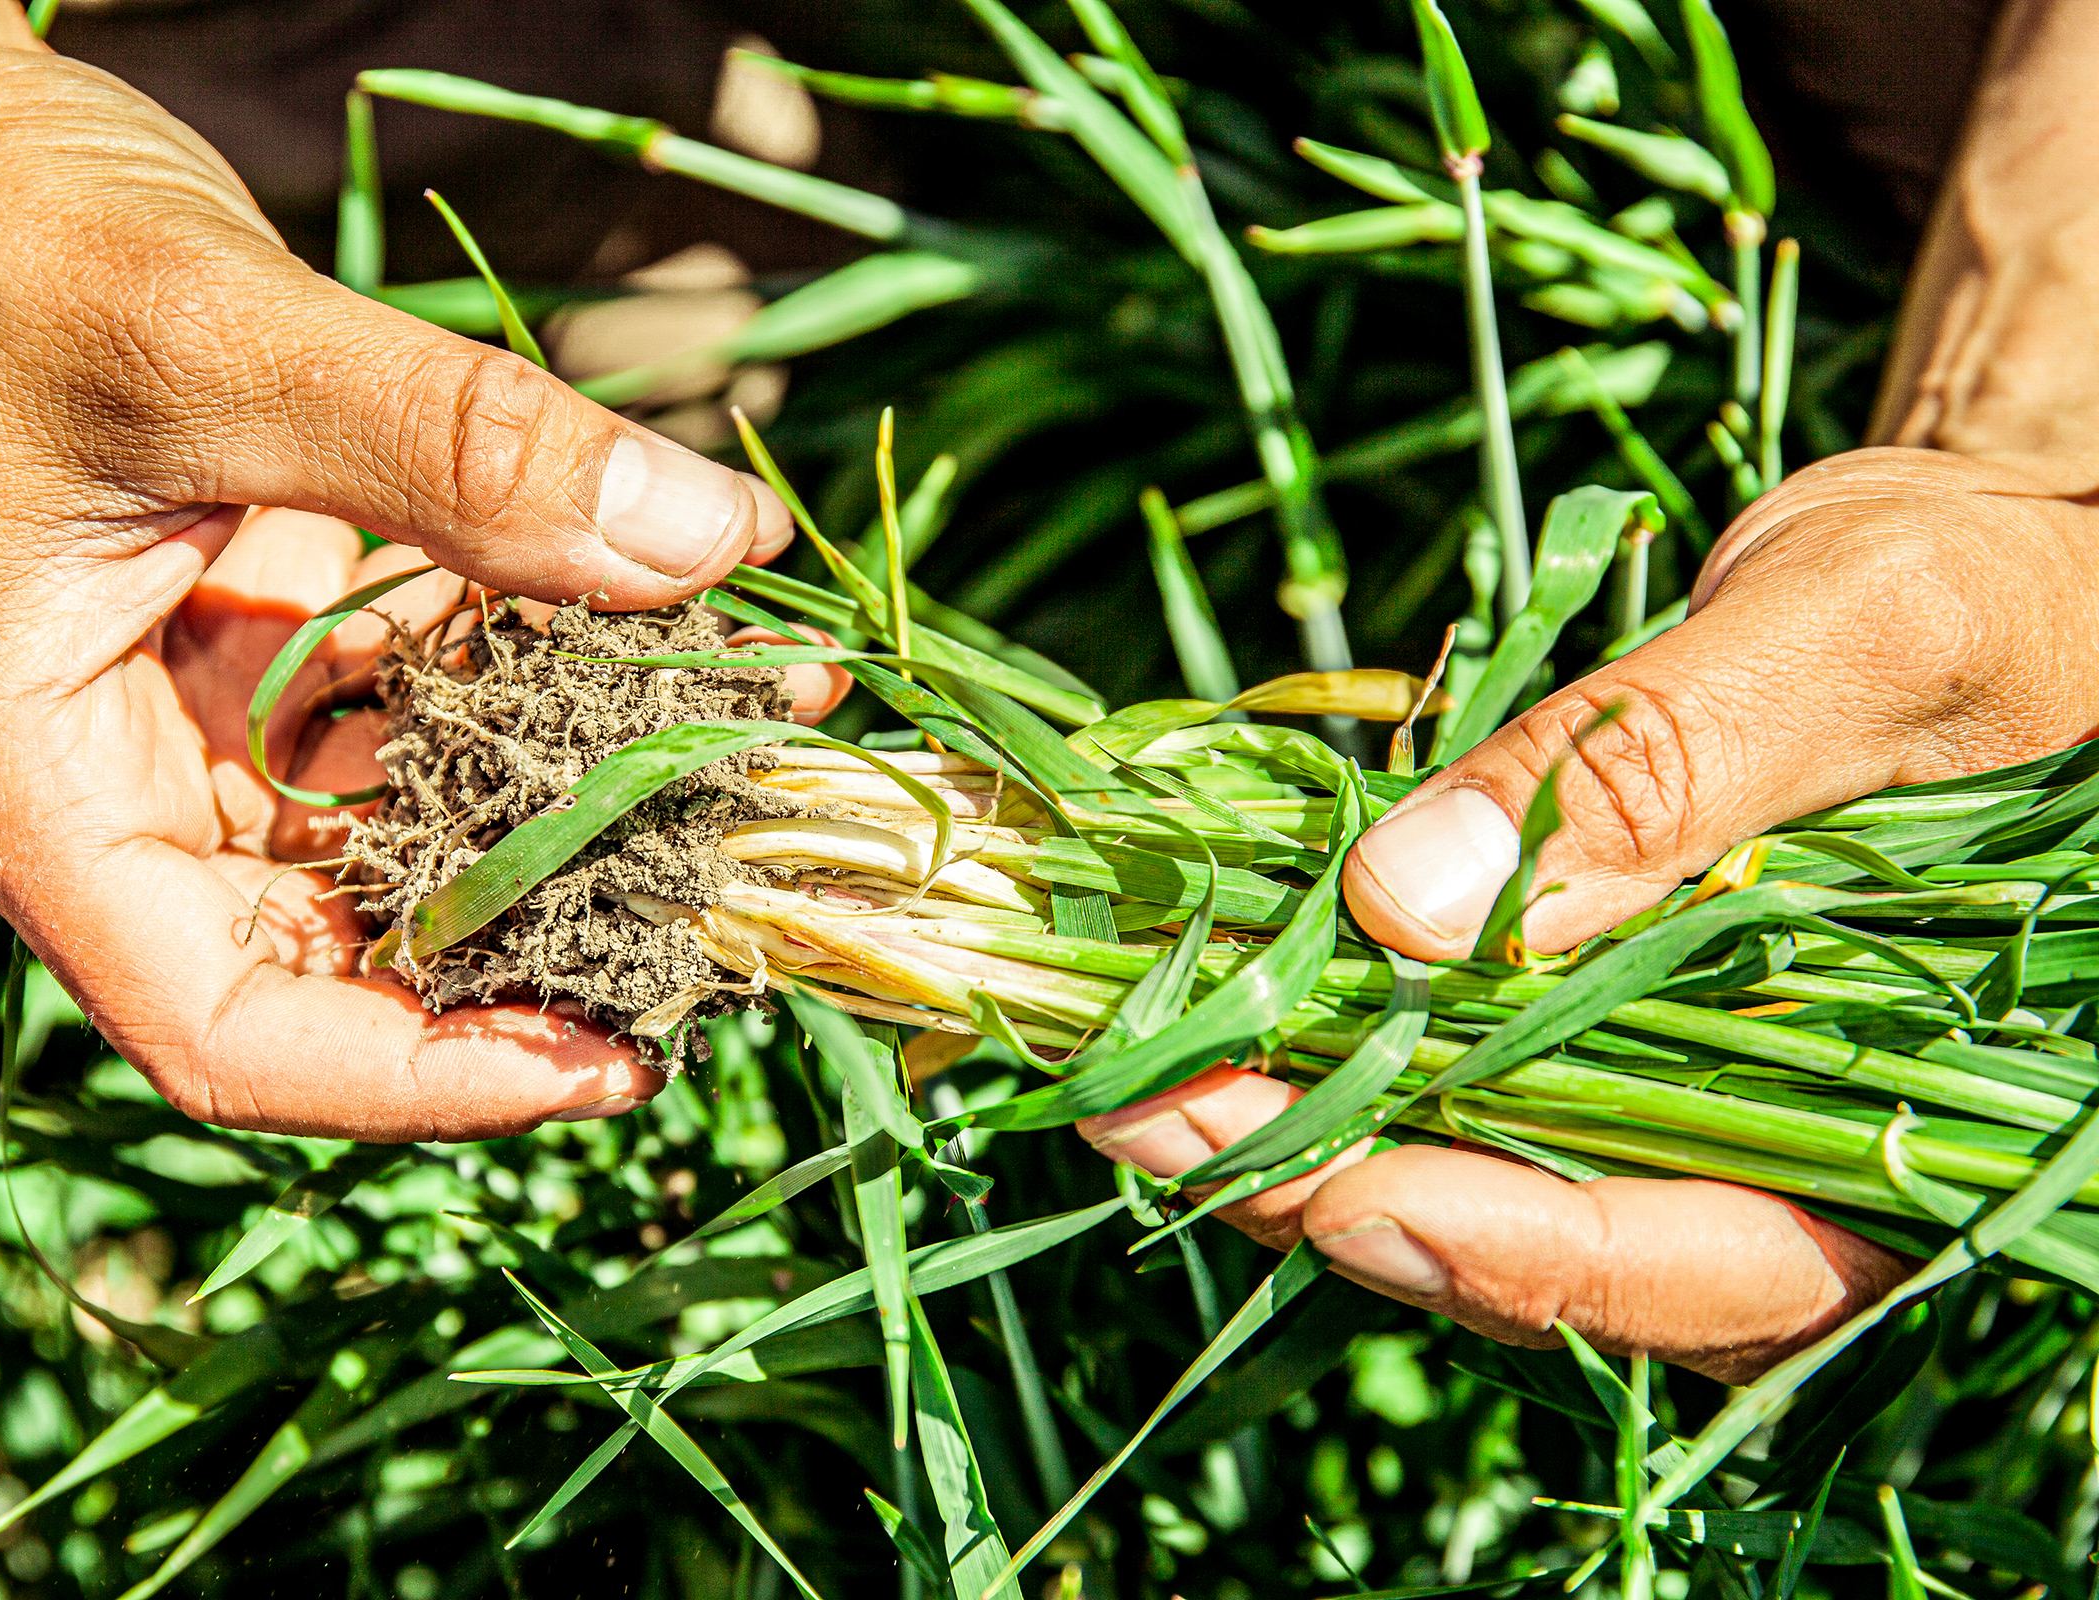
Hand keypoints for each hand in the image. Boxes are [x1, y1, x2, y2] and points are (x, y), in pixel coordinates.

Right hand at [0, 0, 819, 1137]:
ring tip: (728, 746)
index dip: (428, 1080)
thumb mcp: (202, 336)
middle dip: (534, 935)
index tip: (614, 1058)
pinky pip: (401, 697)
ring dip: (559, 794)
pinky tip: (648, 626)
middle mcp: (110, 786)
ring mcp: (181, 710)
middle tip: (722, 894)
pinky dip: (522, 673)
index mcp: (32, 793)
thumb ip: (454, 447)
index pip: (233, 1033)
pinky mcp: (244, 626)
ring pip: (393, 822)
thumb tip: (702, 544)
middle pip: (338, 955)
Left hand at [1084, 446, 2098, 1378]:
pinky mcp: (1624, 1017)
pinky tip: (1219, 979)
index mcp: (1926, 1119)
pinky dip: (1343, 1026)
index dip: (1502, 1242)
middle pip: (1554, 1243)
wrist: (2007, 564)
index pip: (1705, 1256)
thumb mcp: (1866, 633)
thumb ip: (1669, 767)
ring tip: (1127, 1061)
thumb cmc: (2007, 587)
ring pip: (1489, 1167)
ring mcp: (1706, 1092)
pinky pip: (1478, 1059)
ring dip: (1300, 1121)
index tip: (1320, 1189)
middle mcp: (1806, 1148)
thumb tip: (1409, 900)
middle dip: (1330, 1185)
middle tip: (1137, 1110)